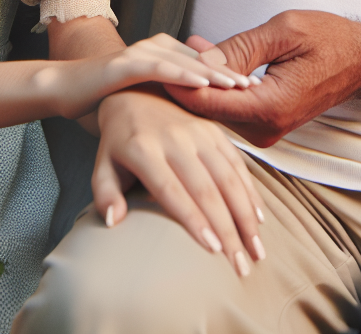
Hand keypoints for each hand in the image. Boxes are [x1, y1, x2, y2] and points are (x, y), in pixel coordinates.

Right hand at [57, 33, 251, 119]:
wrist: (66, 89)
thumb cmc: (110, 98)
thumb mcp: (149, 99)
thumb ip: (174, 101)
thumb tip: (205, 117)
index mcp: (165, 53)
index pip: (205, 63)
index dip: (230, 75)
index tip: (256, 90)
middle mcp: (156, 47)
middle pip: (201, 60)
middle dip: (230, 74)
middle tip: (256, 87)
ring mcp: (140, 53)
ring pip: (185, 62)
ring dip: (213, 74)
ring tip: (237, 86)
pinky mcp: (124, 64)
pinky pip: (158, 67)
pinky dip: (181, 75)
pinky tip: (202, 84)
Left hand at [91, 88, 266, 276]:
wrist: (135, 93)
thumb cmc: (117, 141)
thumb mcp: (101, 164)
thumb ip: (104, 194)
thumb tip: (114, 221)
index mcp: (144, 149)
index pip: (172, 190)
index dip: (193, 219)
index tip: (212, 250)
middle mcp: (174, 138)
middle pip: (206, 188)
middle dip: (228, 229)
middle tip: (241, 266)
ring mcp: (197, 131)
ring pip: (228, 176)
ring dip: (246, 215)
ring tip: (257, 250)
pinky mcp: (213, 129)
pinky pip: (237, 162)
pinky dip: (250, 191)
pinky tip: (259, 218)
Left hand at [167, 11, 360, 146]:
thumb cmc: (330, 40)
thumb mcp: (283, 31)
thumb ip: (240, 48)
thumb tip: (199, 58)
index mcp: (270, 107)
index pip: (206, 103)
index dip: (175, 83)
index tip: (149, 64)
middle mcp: (266, 128)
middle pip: (204, 110)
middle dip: (180, 81)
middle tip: (153, 53)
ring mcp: (266, 130)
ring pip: (213, 110)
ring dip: (194, 82)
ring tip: (171, 51)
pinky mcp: (265, 124)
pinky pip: (227, 107)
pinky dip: (211, 86)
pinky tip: (200, 57)